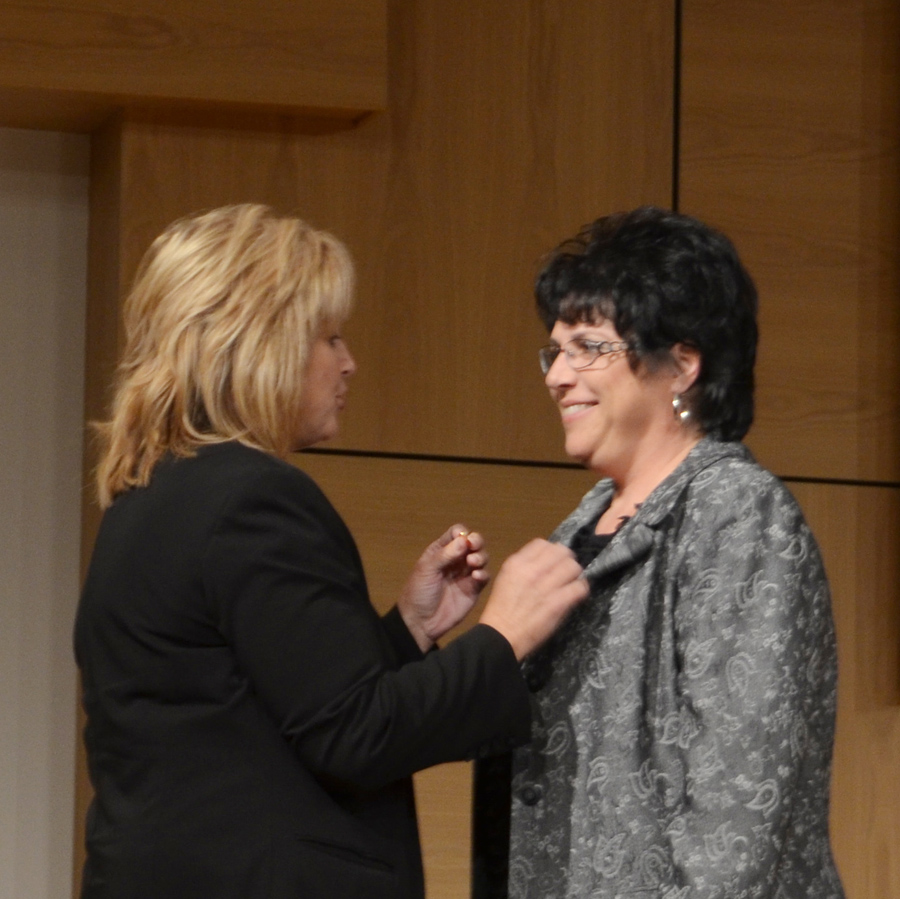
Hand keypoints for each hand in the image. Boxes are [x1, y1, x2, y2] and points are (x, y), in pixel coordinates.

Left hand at [398, 524, 489, 651]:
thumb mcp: (427, 570)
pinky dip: (483, 574)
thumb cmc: (419, 592)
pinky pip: (484, 577)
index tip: (463, 539)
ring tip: (473, 563)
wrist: (421, 622)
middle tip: (473, 546)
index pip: (456, 533)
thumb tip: (464, 539)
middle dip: (476, 541)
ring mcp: (465, 574)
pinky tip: (476, 576)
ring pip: (481, 558)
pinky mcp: (473, 589)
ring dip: (480, 557)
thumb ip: (445, 554)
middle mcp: (456, 560)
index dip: (462, 533)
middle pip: (473, 543)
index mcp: (441, 551)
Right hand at [479, 539, 587, 659]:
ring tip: (571, 583)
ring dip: (575, 574)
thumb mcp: (506, 579)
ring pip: (574, 567)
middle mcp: (532, 570)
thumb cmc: (501, 609)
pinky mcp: (559, 603)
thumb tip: (544, 561)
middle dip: (566, 560)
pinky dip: (581, 590)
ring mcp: (547, 586)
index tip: (552, 562)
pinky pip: (580, 588)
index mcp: (517, 563)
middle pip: (562, 552)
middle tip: (565, 572)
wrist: (501, 636)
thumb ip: (523, 567)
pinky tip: (576, 595)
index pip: (542, 544)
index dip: (551, 552)